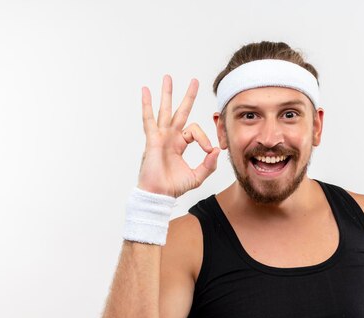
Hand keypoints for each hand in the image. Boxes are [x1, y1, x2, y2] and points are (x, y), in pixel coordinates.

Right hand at [137, 75, 220, 197]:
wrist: (159, 194)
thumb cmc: (173, 187)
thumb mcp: (197, 176)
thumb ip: (209, 165)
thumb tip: (217, 151)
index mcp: (179, 144)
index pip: (194, 130)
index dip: (204, 138)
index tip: (209, 151)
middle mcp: (170, 137)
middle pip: (180, 111)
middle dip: (187, 96)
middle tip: (194, 81)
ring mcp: (160, 136)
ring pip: (165, 110)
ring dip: (167, 93)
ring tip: (168, 77)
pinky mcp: (152, 139)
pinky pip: (149, 119)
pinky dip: (147, 105)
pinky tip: (145, 91)